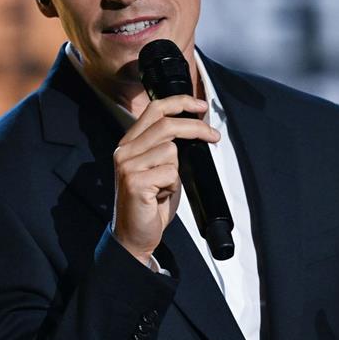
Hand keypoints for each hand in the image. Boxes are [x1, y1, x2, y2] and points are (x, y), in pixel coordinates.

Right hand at [112, 95, 219, 265]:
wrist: (134, 235)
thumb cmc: (151, 203)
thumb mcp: (158, 168)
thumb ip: (167, 146)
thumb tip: (195, 129)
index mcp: (129, 143)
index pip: (154, 110)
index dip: (180, 103)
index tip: (201, 106)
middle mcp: (124, 151)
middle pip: (167, 125)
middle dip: (196, 129)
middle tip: (214, 137)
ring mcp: (127, 166)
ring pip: (172, 151)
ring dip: (178, 171)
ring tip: (166, 186)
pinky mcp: (135, 182)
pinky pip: (170, 173)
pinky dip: (173, 186)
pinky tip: (161, 196)